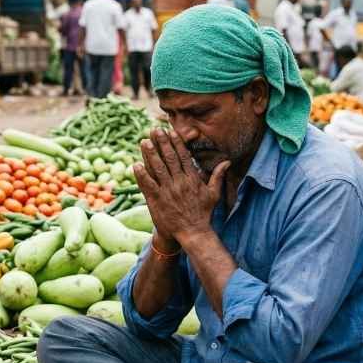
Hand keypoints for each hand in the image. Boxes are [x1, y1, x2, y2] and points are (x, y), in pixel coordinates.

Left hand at [133, 129, 229, 247]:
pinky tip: (135, 165)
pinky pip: (148, 185)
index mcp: (192, 179)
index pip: (184, 157)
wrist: (193, 233)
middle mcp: (180, 183)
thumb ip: (218, 176)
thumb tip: (227, 162)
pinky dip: (142, 175)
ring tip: (144, 141)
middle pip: (169, 159)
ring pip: (158, 169)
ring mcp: (168, 191)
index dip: (176, 143)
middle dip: (162, 143)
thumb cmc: (204, 213)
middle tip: (155, 130)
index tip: (170, 132)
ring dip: (150, 154)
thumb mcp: (214, 194)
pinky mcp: (158, 201)